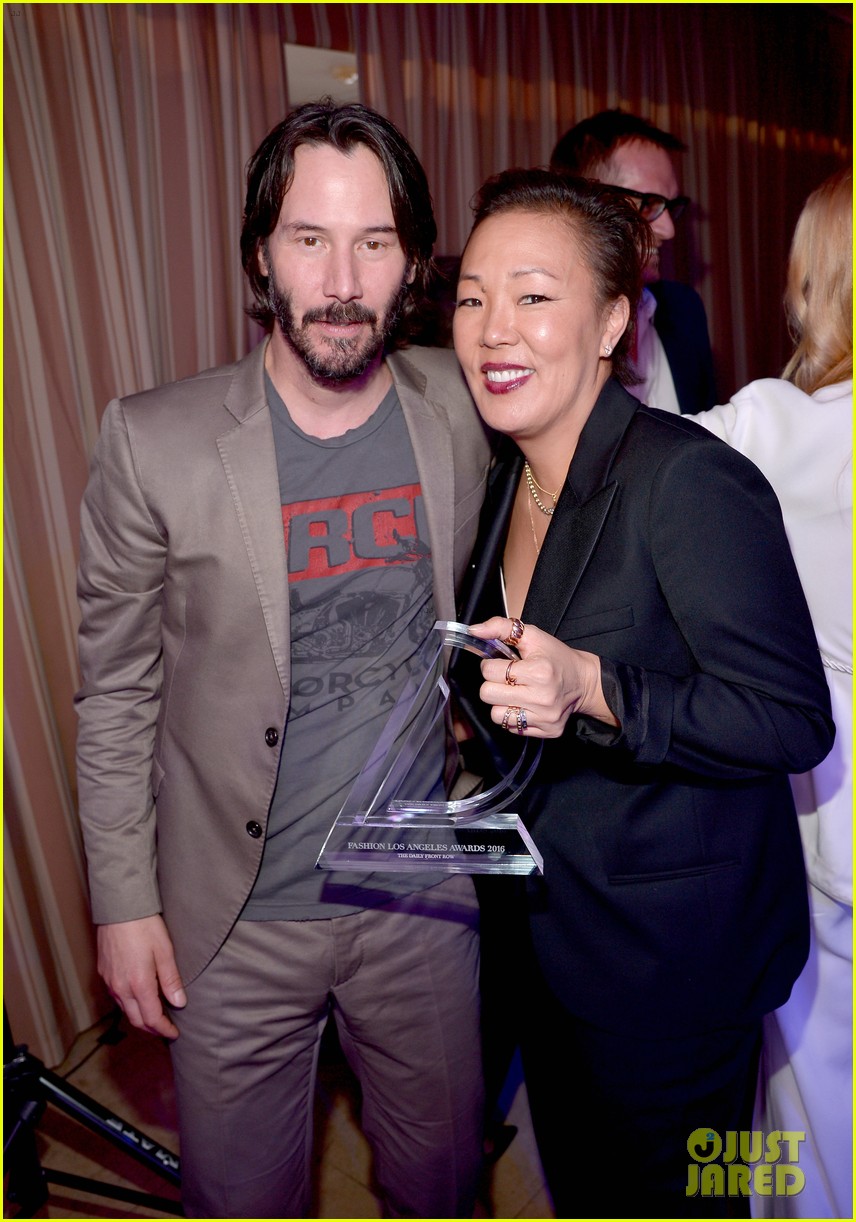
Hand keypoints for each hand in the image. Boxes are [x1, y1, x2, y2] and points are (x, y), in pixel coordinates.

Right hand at [97, 915, 185, 1038]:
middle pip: (136, 1019)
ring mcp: (110, 981)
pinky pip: (117, 997)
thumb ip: (171, 980)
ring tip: (155, 1016)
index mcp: (138, 984)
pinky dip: (129, 1004)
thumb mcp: (165, 951)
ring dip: (140, 1017)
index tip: (174, 1033)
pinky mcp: (104, 973)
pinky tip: (138, 998)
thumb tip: (179, 1002)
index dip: (164, 1029)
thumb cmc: (144, 926)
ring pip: (125, 1010)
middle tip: (166, 1029)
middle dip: (152, 1028)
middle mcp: (120, 987)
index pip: (151, 1018)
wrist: (119, 907)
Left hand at [468, 616, 618, 737]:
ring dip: (500, 704)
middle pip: (488, 695)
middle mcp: (541, 698)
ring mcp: (544, 717)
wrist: (584, 682)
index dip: (491, 665)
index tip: (502, 664)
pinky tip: (525, 705)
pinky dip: (513, 716)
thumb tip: (474, 631)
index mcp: (538, 671)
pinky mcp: (547, 731)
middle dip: (492, 685)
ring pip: (496, 716)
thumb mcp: (533, 636)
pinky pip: (512, 728)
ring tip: (514, 694)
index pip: (489, 671)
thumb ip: (501, 627)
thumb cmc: (556, 657)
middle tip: (506, 680)